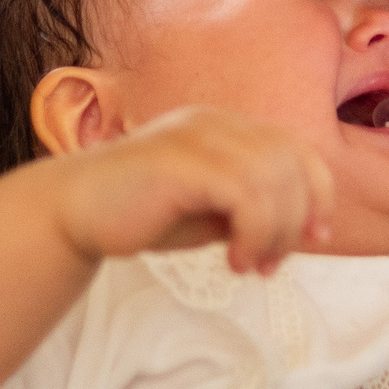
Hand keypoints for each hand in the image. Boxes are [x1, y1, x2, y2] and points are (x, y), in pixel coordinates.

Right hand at [51, 105, 334, 274]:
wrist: (70, 214)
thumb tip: (301, 228)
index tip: (315, 239)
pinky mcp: (180, 158)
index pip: (298, 149)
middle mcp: (216, 123)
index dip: (318, 194)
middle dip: (295, 222)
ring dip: (274, 233)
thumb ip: (250, 210)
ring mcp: (197, 135)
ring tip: (249, 266)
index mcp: (225, 129)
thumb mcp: (209, 213)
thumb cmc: (140, 215)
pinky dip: (253, 233)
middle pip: (293, 164)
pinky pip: (245, 192)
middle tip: (270, 265)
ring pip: (274, 179)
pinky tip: (233, 261)